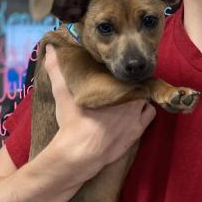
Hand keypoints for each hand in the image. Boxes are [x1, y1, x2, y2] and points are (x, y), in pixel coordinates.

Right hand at [44, 44, 155, 171]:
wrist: (81, 153)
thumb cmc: (73, 121)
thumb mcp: (62, 92)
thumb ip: (57, 69)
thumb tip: (50, 48)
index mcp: (115, 86)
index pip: (125, 71)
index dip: (122, 70)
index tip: (115, 70)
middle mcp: (130, 98)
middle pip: (137, 83)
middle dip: (131, 82)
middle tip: (121, 83)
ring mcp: (137, 115)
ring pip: (146, 96)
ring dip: (140, 95)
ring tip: (130, 95)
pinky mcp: (139, 130)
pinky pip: (150, 113)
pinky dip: (145, 111)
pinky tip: (136, 111)